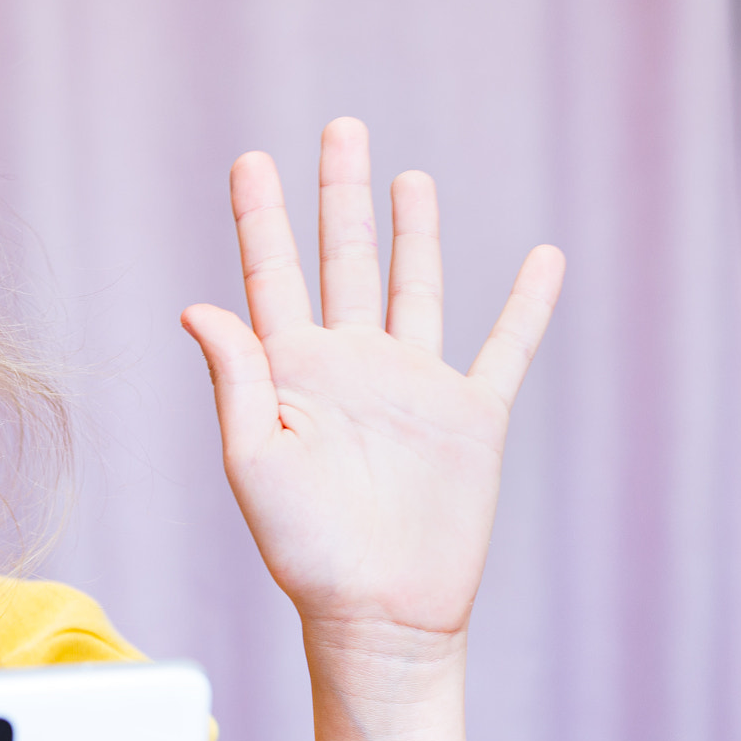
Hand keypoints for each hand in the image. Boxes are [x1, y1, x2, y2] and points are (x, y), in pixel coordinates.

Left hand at [180, 118, 562, 647]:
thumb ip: (236, 378)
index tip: (251, 160)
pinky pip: (505, 347)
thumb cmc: (304, 550)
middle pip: (345, 259)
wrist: (377, 611)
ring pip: (416, 286)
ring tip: (407, 176)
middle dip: (340, 195)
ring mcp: (412, 386)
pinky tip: (541, 259)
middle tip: (339, 129)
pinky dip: (526, 305)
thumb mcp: (254, 458)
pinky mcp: (469, 416)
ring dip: (413, 232)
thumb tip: (198, 305)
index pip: (272, 276)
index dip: (261, 217)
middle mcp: (351, 367)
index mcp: (291, 372)